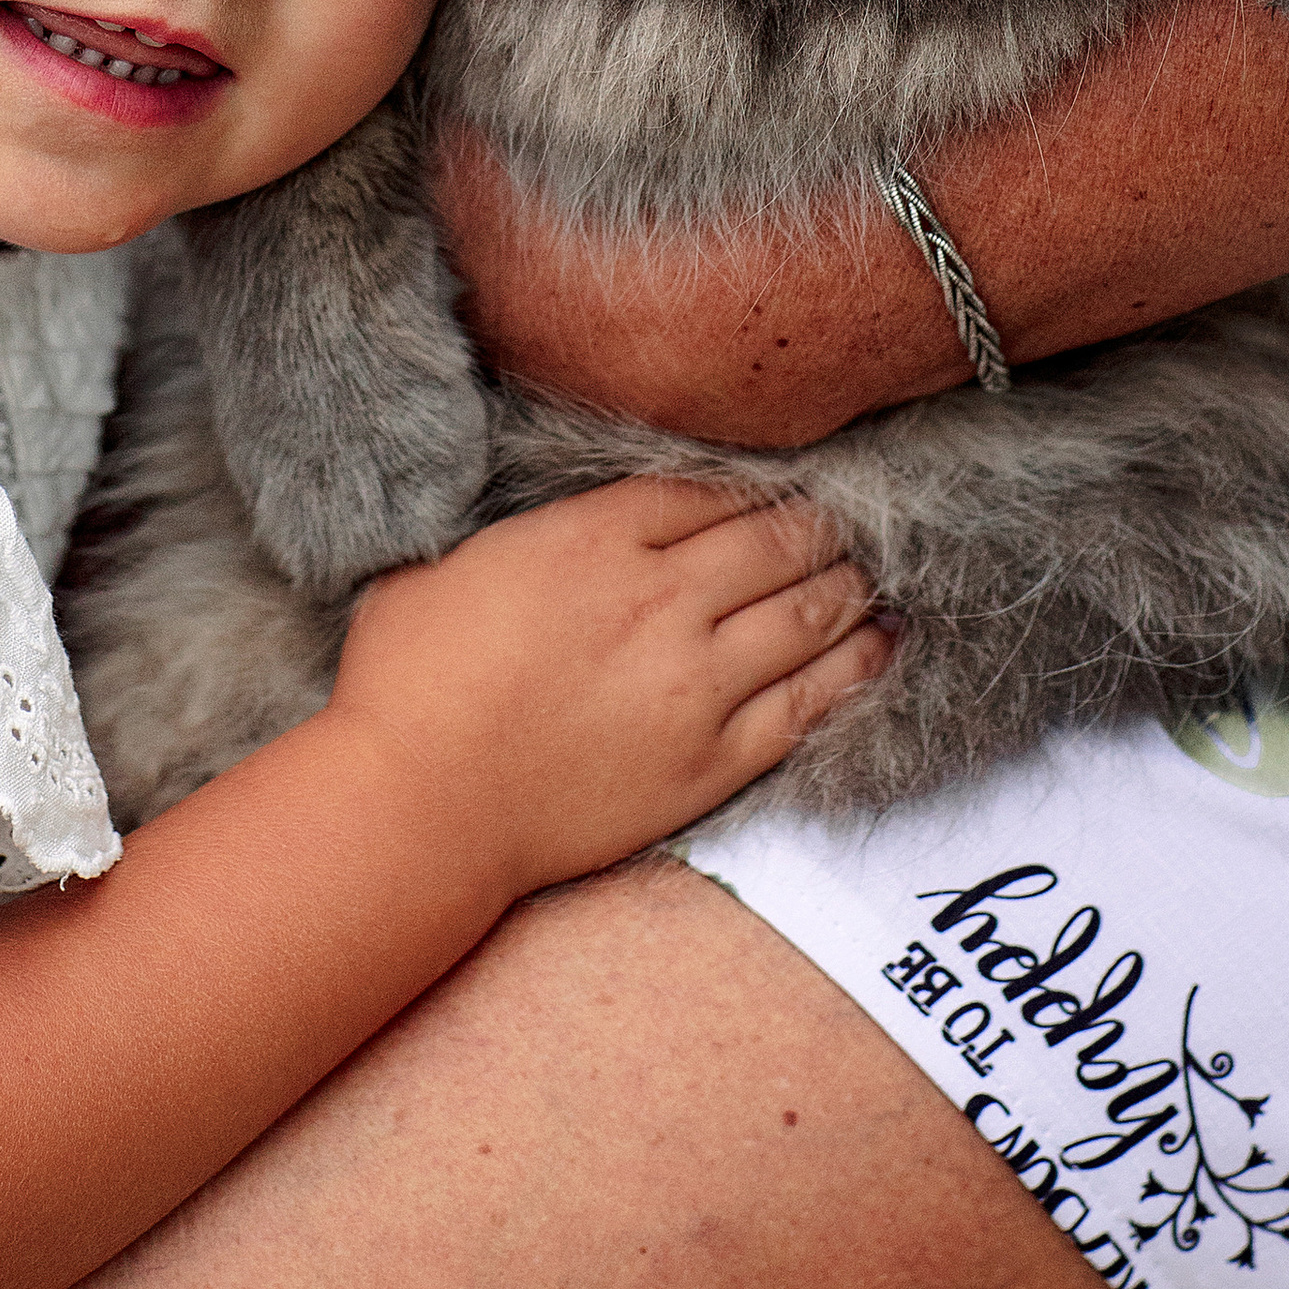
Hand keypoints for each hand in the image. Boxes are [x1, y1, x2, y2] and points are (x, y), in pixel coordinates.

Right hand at [329, 477, 888, 897]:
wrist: (420, 806)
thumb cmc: (408, 679)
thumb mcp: (447, 558)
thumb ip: (523, 527)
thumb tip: (558, 515)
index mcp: (594, 536)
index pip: (706, 490)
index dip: (751, 483)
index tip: (775, 483)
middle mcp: (660, 598)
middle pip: (772, 540)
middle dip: (817, 523)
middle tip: (845, 517)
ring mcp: (695, 682)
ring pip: (806, 611)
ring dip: (846, 582)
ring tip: (867, 570)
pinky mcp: (711, 760)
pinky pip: (808, 701)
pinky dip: (854, 665)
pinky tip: (880, 643)